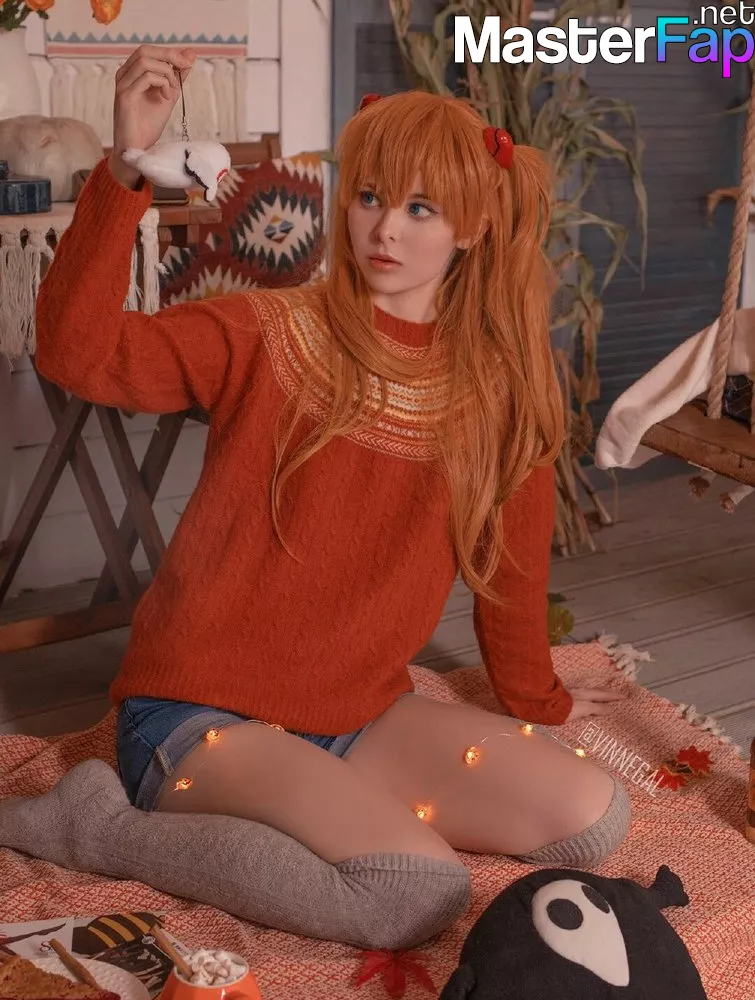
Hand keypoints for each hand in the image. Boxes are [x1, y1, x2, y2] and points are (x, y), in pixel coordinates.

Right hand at [110, 44, 195, 187]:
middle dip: (169, 55)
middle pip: (145, 50)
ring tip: (173, 91)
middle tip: (185, 67)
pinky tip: (166, 98)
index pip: (149, 51)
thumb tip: (190, 54)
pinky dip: (161, 83)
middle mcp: (124, 75)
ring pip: (146, 61)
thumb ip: (177, 77)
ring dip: (166, 73)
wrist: (138, 149)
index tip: (188, 61)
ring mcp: (123, 84)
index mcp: (131, 73)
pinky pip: (145, 77)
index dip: (169, 52)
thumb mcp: (168, 96)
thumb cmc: (148, 125)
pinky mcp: (125, 96)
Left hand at [565, 687, 626, 721]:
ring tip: (604, 695)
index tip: (625, 696)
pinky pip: (581, 695)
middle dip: (607, 692)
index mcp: (585, 694)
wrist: (544, 704)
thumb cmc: (565, 708)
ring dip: (598, 693)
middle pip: (596, 691)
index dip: (613, 696)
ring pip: (589, 692)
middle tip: (618, 693)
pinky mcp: (564, 697)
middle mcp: (579, 692)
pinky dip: (588, 696)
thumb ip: (596, 708)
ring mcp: (571, 693)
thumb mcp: (584, 708)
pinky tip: (586, 699)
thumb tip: (610, 709)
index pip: (602, 695)